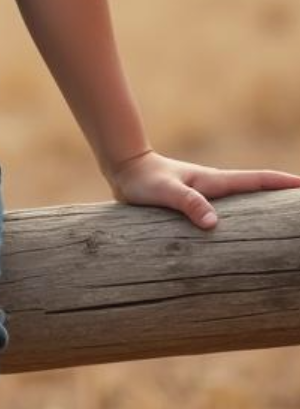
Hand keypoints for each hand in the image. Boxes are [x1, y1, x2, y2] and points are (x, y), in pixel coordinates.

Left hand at [106, 148, 299, 229]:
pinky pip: (225, 216)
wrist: (125, 170)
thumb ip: (187, 202)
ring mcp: (206, 198)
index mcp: (215, 181)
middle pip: (257, 192)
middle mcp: (215, 189)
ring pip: (243, 206)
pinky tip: (241, 238)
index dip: (283, 183)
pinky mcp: (194, 208)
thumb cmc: (144, 180)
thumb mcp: (165, 192)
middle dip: (282, 198)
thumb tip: (213, 224)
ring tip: (283, 229)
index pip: (256, 180)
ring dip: (263, 211)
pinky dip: (239, 222)